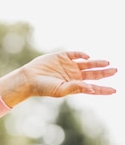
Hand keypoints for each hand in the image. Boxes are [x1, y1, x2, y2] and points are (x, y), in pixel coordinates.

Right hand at [0, 51, 116, 107]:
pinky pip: (76, 54)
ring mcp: (69, 66)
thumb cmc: (43, 88)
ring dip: (97, 63)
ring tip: (108, 63)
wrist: (30, 78)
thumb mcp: (60, 90)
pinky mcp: (62, 56)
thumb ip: (76, 88)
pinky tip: (86, 57)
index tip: (114, 90)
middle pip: (92, 75)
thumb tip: (91, 88)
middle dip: (104, 73)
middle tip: (115, 70)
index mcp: (74, 86)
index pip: (92, 88)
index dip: (103, 89)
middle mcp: (73, 76)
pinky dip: (82, 55)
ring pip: (87, 64)